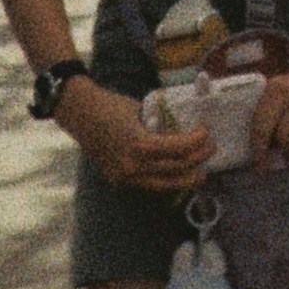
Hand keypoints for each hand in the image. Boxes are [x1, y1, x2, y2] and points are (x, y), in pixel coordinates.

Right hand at [65, 83, 212, 197]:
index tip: (206, 132)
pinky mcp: (118, 179)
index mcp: (138, 144)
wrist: (78, 113)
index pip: (176, 150)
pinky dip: (164, 179)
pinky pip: (148, 183)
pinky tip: (176, 174)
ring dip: (184, 178)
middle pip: (174, 170)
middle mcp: (132, 166)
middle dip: (196, 161)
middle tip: (210, 150)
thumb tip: (180, 127)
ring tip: (199, 173)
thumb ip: (158, 122)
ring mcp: (124, 176)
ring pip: (162, 184)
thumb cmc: (109, 104)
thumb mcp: (139, 108)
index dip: (195, 142)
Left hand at [249, 56, 288, 162]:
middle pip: (262, 127)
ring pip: (281, 134)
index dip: (254, 142)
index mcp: (274, 86)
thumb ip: (282, 109)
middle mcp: (281, 90)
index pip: (256, 119)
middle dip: (260, 151)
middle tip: (262, 169)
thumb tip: (269, 141)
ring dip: (283, 153)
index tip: (254, 160)